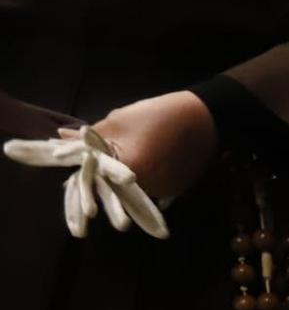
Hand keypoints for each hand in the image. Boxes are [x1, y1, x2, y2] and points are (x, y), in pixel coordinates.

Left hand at [73, 90, 216, 203]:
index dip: (82, 176)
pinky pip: (150, 191)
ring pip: (131, 193)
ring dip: (123, 183)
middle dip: (102, 180)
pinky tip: (146, 166)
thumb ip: (89, 136)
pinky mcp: (176, 193)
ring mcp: (163, 194)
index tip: (72, 172)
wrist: (205, 119)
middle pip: (112, 191)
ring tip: (125, 163)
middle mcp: (145, 189)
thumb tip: (61, 138)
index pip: (93, 181)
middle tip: (99, 164)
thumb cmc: (158, 115)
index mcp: (128, 171)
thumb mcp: (119, 120)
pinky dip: (143, 182)